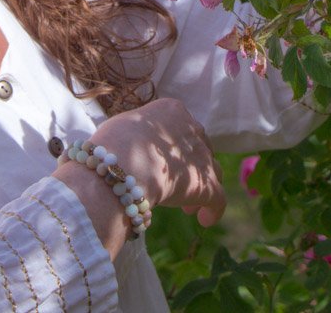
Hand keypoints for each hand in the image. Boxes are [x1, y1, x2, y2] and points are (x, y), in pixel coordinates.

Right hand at [89, 97, 225, 226]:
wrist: (124, 163)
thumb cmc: (112, 144)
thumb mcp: (122, 128)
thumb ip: (135, 134)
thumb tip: (129, 144)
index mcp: (172, 111)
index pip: (181, 129)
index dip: (174, 149)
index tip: (163, 165)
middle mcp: (192, 128)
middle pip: (199, 149)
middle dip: (189, 168)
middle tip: (176, 187)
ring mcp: (202, 156)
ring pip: (212, 171)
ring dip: (201, 187)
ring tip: (189, 209)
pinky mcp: (207, 184)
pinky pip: (218, 199)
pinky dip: (213, 210)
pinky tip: (204, 220)